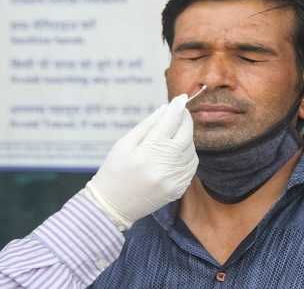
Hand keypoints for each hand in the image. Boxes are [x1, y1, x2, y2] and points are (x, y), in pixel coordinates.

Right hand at [84, 95, 197, 229]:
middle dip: (186, 120)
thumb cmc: (115, 170)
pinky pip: (191, 166)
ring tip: (176, 132)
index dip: (177, 107)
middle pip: (186, 135)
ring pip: (191, 150)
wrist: (112, 205)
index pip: (169, 122)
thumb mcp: (124, 143)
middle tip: (181, 112)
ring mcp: (173, 180)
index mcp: (147, 152)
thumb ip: (147, 125)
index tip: (182, 97)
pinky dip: (188, 154)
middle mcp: (164, 166)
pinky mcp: (178, 189)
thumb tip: (166, 109)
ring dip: (187, 137)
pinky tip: (178, 150)